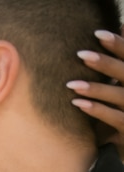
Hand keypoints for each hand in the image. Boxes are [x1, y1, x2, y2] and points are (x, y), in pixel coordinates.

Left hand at [67, 29, 123, 157]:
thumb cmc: (122, 116)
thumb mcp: (119, 91)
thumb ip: (114, 70)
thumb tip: (110, 36)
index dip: (119, 44)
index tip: (98, 33)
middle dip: (105, 63)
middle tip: (80, 54)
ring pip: (120, 96)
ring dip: (96, 89)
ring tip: (71, 84)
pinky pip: (114, 118)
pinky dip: (97, 110)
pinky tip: (78, 104)